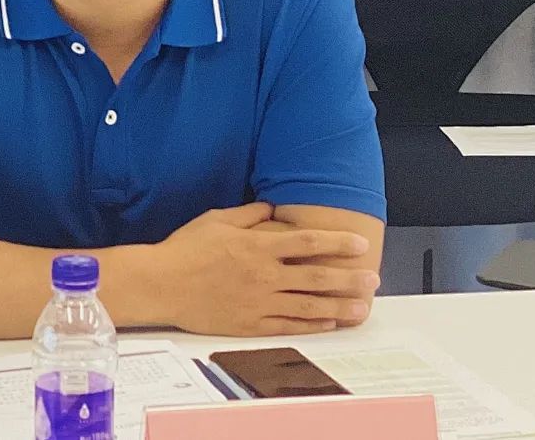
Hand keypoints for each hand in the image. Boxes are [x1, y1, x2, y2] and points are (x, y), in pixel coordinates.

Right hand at [155, 203, 379, 335]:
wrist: (162, 283)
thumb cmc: (186, 248)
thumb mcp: (216, 219)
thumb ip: (248, 215)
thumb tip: (272, 209)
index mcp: (258, 246)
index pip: (308, 242)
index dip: (338, 242)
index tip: (360, 244)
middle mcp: (264, 275)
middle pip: (317, 276)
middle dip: (349, 278)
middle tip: (373, 279)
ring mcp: (259, 302)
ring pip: (309, 306)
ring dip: (339, 306)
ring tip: (362, 307)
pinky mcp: (250, 324)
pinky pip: (289, 325)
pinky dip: (311, 325)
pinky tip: (328, 324)